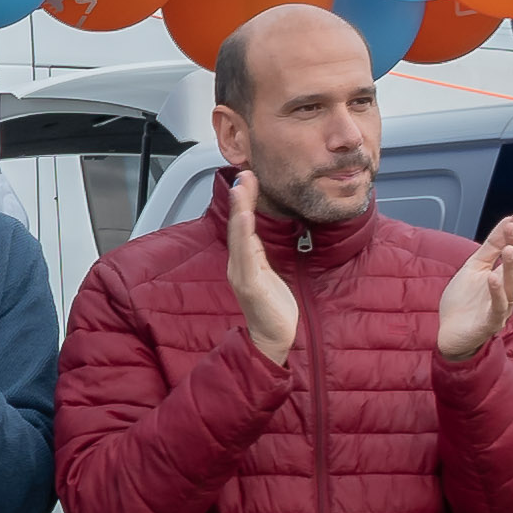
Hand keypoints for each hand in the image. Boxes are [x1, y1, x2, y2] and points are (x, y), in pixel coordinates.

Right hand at [220, 173, 297, 364]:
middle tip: (243, 174)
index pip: (242, 225)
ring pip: (239, 237)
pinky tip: (245, 218)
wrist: (275, 338)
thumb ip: (260, 252)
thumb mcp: (268, 272)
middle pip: (237, 226)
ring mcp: (242, 275)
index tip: (247, 177)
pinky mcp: (249, 285)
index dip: (243, 201)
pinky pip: (246, 256)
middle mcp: (238, 265)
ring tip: (241, 189)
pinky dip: (244, 236)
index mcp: (245, 260)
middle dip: (239, 199)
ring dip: (239, 211)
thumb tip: (260, 234)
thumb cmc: (274, 308)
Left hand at [433, 214, 512, 367]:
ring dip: (511, 265)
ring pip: (512, 284)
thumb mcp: (475, 267)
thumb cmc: (464, 303)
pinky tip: (492, 277)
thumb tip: (506, 223)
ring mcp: (501, 306)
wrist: (450, 333)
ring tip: (508, 248)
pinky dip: (496, 291)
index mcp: (504, 276)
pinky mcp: (491, 322)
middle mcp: (507, 290)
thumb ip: (491, 246)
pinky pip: (498, 306)